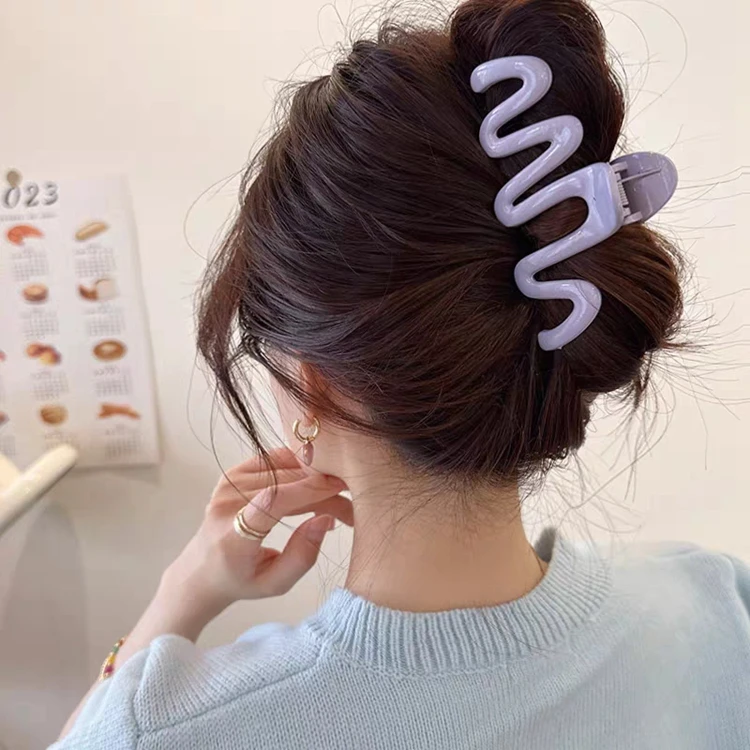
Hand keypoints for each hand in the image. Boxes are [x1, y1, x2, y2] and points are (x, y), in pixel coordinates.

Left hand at [161, 448, 352, 621]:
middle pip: (285, 482)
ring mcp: (227, 483)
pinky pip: (275, 459)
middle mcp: (226, 503)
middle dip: (323, 490)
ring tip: (333, 499)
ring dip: (315, 479)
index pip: (273, 500)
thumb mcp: (276, 583)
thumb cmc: (241, 581)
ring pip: (284, 468)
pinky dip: (299, 468)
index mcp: (232, 535)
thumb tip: (325, 519)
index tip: (341, 490)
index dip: (309, 489)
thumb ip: (303, 556)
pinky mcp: (232, 473)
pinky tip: (313, 484)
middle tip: (349, 508)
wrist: (202, 570)